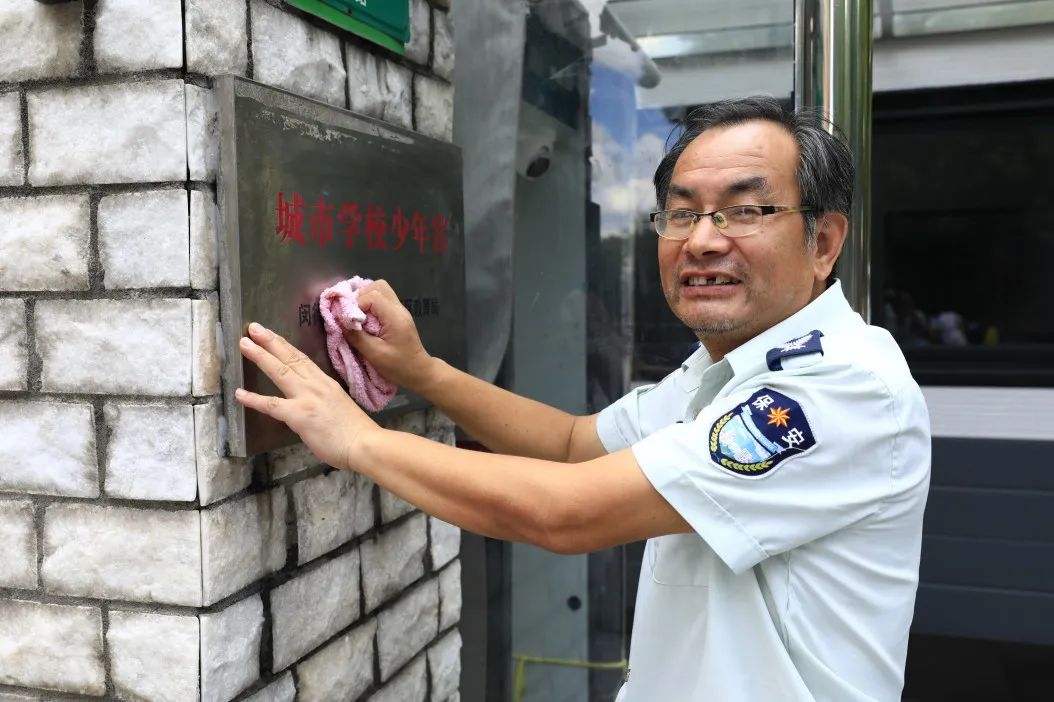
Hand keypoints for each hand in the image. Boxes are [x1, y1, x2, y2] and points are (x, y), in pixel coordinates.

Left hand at [234, 322, 377, 469]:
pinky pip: (272, 405)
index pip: (302, 358)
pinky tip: (239, 393)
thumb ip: (322, 399)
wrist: (364, 443)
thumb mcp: (339, 404)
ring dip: (261, 357)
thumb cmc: (355, 430)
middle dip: (270, 341)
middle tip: (253, 328)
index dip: (285, 345)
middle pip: (290, 357)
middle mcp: (315, 384)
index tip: (271, 334)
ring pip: (280, 371)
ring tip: (244, 344)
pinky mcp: (299, 415)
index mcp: (325, 382)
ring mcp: (306, 398)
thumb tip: (310, 402)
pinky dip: (254, 399)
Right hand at [345, 279, 438, 392]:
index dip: (356, 304)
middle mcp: (399, 308)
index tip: (349, 319)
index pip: (372, 296)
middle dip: (361, 296)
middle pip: (378, 286)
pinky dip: (371, 304)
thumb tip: (341, 322)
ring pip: (381, 290)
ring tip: (357, 315)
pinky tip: (365, 318)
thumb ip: (357, 336)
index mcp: (395, 316)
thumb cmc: (398, 366)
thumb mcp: (375, 354)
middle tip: (352, 314)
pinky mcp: (398, 315)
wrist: (419, 372)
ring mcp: (400, 310)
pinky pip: (383, 300)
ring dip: (366, 298)